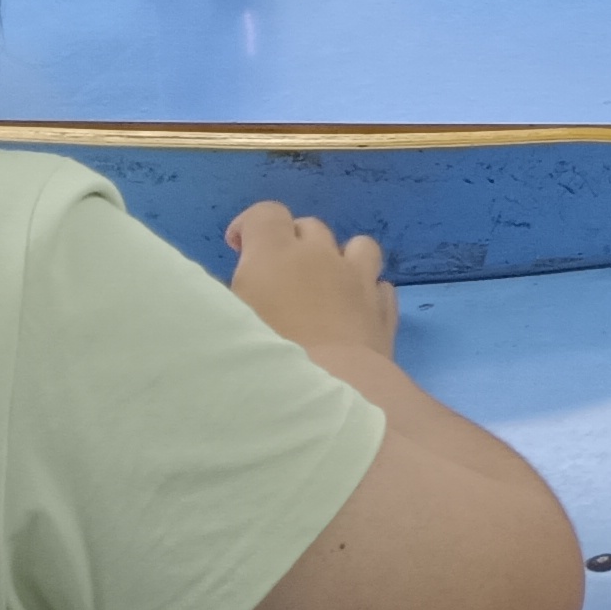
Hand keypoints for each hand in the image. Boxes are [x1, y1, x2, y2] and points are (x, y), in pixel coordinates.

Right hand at [224, 202, 398, 364]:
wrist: (326, 395)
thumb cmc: (261, 360)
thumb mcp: (225, 325)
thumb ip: (230, 297)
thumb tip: (235, 290)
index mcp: (276, 254)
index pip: (267, 214)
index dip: (251, 225)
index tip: (239, 249)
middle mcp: (322, 256)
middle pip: (311, 228)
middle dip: (293, 244)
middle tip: (277, 280)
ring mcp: (360, 281)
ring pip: (358, 247)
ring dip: (340, 260)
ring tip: (325, 288)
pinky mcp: (385, 311)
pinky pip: (380, 286)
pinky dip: (366, 293)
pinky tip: (353, 315)